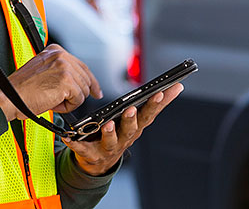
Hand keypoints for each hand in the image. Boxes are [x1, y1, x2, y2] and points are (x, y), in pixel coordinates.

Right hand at [0, 44, 102, 120]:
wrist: (9, 97)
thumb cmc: (21, 90)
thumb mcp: (43, 71)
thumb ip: (60, 71)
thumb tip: (79, 83)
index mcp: (56, 51)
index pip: (82, 66)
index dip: (91, 82)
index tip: (97, 91)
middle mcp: (61, 55)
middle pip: (86, 79)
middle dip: (77, 94)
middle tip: (61, 101)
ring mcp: (64, 67)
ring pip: (83, 91)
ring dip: (69, 101)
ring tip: (51, 100)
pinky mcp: (66, 81)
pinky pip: (78, 100)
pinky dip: (67, 107)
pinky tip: (53, 103)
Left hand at [63, 83, 183, 175]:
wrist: (99, 163)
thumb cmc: (120, 134)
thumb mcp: (140, 119)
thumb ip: (156, 103)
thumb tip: (178, 86)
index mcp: (136, 128)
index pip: (149, 114)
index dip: (156, 104)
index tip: (161, 92)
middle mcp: (125, 139)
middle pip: (131, 129)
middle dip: (131, 119)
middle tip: (130, 109)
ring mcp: (109, 148)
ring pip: (111, 140)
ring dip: (110, 133)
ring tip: (107, 124)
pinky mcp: (91, 154)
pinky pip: (83, 149)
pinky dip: (77, 144)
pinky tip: (70, 138)